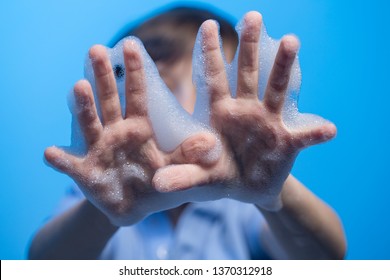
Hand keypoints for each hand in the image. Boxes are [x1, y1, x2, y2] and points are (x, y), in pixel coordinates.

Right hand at [45, 41, 228, 225]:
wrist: (135, 209)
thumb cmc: (157, 184)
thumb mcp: (175, 168)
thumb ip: (188, 154)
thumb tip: (210, 142)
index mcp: (140, 128)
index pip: (137, 95)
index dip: (135, 72)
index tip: (132, 45)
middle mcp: (116, 133)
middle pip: (110, 101)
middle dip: (104, 77)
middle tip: (97, 50)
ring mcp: (99, 150)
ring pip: (90, 124)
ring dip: (84, 106)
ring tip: (79, 87)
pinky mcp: (85, 172)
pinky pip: (70, 165)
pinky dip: (60, 160)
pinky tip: (50, 152)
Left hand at [196, 12, 336, 209]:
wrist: (248, 190)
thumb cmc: (221, 175)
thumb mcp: (202, 178)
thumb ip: (183, 177)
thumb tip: (158, 183)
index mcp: (221, 114)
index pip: (214, 79)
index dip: (212, 53)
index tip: (209, 25)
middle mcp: (245, 111)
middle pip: (247, 74)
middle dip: (249, 46)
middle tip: (252, 16)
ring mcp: (268, 123)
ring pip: (276, 90)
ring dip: (284, 67)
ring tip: (292, 41)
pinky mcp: (287, 143)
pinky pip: (303, 137)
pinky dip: (315, 134)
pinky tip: (329, 130)